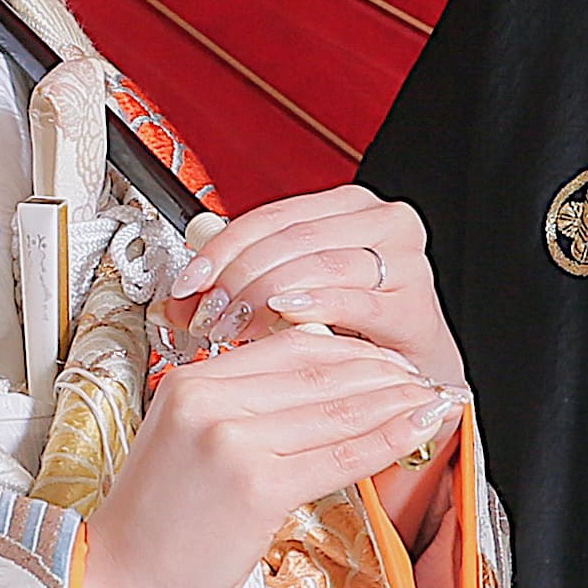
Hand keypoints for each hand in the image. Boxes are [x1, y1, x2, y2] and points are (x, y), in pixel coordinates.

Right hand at [78, 328, 460, 587]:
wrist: (109, 584)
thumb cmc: (151, 528)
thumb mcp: (185, 444)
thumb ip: (238, 411)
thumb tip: (314, 397)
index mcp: (192, 381)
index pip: (290, 348)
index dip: (351, 351)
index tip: (388, 361)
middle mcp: (210, 399)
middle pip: (320, 371)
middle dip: (385, 372)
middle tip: (425, 376)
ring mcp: (232, 440)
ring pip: (338, 409)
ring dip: (398, 401)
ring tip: (436, 400)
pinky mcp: (255, 486)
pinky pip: (339, 455)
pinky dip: (388, 439)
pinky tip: (419, 429)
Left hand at [165, 185, 464, 391]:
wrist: (413, 379)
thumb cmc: (354, 334)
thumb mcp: (290, 297)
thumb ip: (238, 287)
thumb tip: (173, 302)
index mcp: (350, 208)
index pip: (272, 216)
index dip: (222, 246)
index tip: (187, 283)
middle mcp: (383, 223)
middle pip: (291, 237)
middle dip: (238, 275)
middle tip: (206, 313)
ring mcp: (405, 262)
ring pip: (317, 263)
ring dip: (265, 295)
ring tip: (233, 325)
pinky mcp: (413, 306)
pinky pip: (353, 300)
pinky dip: (312, 305)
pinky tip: (282, 315)